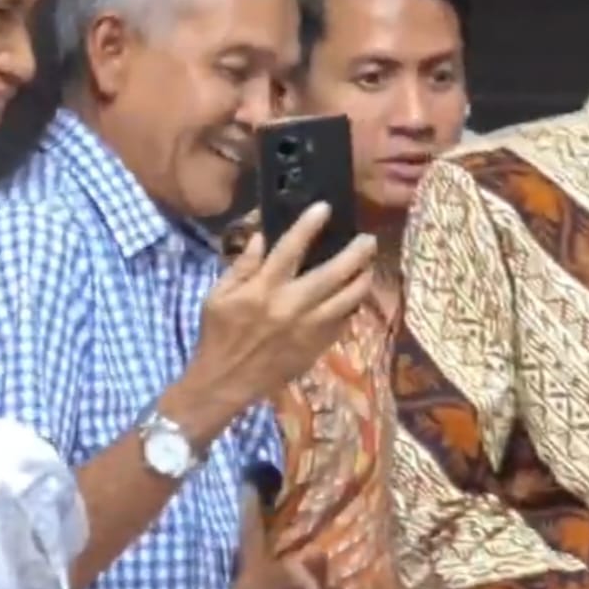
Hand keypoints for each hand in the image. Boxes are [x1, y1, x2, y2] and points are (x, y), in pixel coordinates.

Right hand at [175, 205, 375, 434]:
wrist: (226, 381)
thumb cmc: (218, 334)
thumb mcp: (217, 296)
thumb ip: (242, 266)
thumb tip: (260, 237)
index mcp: (263, 290)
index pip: (290, 249)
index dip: (308, 226)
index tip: (325, 208)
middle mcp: (291, 306)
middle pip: (332, 273)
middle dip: (355, 253)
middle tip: (368, 239)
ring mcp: (309, 329)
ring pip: (347, 299)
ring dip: (362, 279)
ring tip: (370, 266)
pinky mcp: (318, 347)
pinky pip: (343, 322)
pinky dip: (353, 307)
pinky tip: (356, 296)